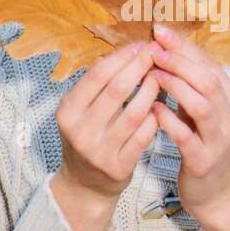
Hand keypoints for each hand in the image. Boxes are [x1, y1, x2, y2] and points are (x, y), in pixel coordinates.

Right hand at [52, 41, 161, 230]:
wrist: (84, 185)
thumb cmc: (87, 137)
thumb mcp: (79, 112)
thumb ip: (96, 86)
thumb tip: (127, 51)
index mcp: (68, 111)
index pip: (98, 75)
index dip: (122, 57)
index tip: (140, 46)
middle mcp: (80, 131)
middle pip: (117, 89)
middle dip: (140, 67)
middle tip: (156, 55)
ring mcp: (100, 151)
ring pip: (135, 112)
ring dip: (152, 91)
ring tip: (161, 78)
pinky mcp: (119, 166)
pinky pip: (144, 135)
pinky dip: (155, 118)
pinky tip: (160, 107)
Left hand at [148, 22, 229, 230]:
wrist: (216, 192)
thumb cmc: (204, 145)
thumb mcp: (202, 111)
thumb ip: (190, 84)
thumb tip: (163, 48)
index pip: (210, 64)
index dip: (185, 46)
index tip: (160, 31)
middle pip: (209, 79)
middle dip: (179, 61)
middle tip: (153, 49)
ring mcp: (221, 139)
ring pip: (202, 104)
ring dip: (175, 86)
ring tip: (152, 74)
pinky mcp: (204, 160)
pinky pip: (186, 136)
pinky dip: (168, 119)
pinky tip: (152, 108)